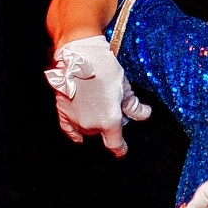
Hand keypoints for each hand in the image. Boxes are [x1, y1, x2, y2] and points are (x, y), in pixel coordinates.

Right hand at [45, 36, 150, 156]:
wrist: (80, 56)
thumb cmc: (105, 70)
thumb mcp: (125, 88)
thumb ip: (134, 106)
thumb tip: (144, 115)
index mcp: (109, 121)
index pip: (115, 145)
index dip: (120, 149)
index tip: (122, 150)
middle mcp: (92, 125)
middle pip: (101, 134)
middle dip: (107, 126)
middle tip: (111, 109)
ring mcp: (75, 120)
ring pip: (87, 131)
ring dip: (93, 125)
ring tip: (97, 106)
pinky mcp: (62, 112)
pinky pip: (69, 130)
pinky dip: (75, 132)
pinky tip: (78, 135)